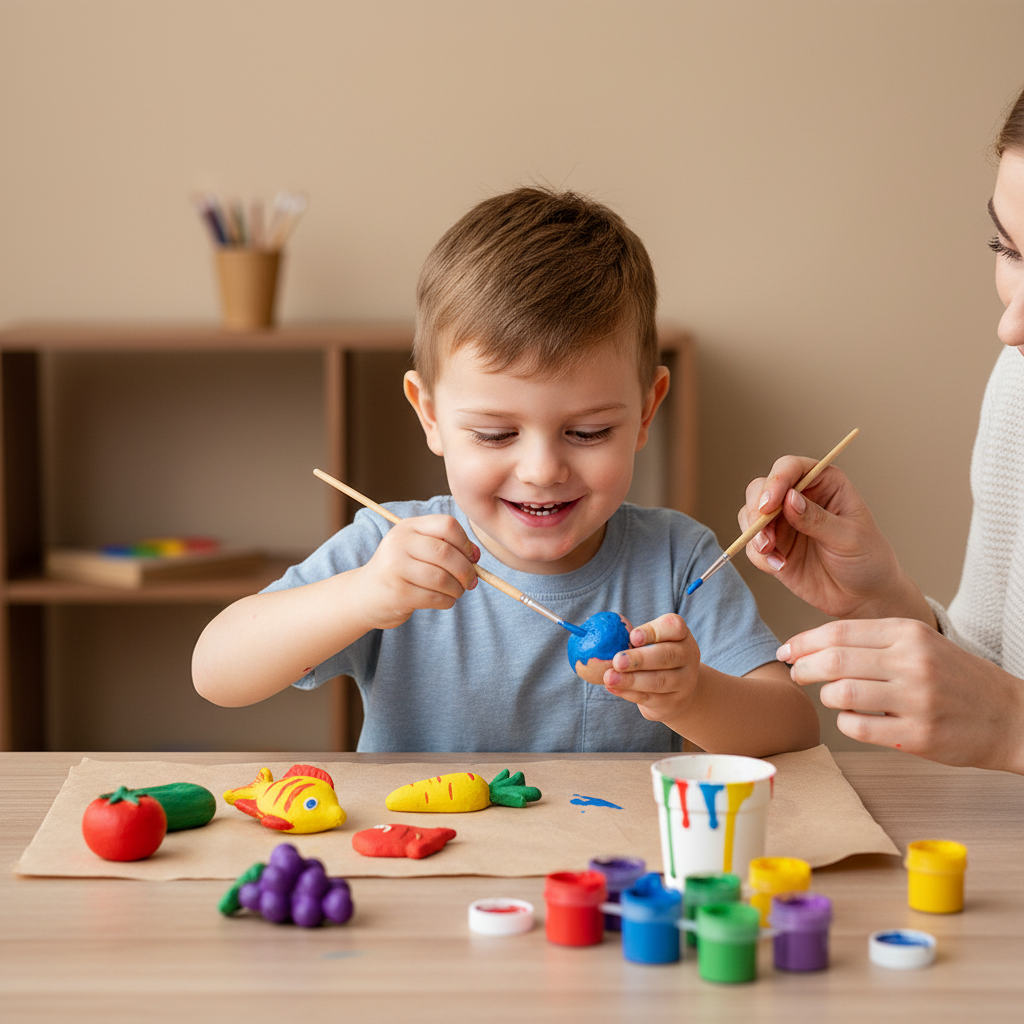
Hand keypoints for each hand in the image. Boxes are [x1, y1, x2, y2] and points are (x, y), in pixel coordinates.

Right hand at [355, 515, 478, 629]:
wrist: (366, 595)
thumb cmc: (401, 570)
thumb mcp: (417, 549)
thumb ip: (446, 546)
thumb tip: (475, 555)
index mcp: (408, 527)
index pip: (447, 524)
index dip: (466, 543)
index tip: (473, 558)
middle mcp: (399, 543)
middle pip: (445, 552)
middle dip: (466, 570)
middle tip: (471, 582)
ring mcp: (395, 567)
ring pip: (442, 578)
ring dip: (457, 589)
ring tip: (457, 592)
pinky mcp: (397, 593)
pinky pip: (434, 598)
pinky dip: (447, 601)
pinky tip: (445, 600)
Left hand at [603, 614, 700, 723]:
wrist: (677, 692)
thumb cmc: (655, 658)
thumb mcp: (653, 643)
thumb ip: (635, 640)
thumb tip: (604, 638)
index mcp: (682, 636)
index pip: (674, 627)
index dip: (653, 631)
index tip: (633, 637)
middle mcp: (688, 657)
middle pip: (667, 656)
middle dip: (640, 659)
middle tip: (618, 661)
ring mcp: (684, 682)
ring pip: (658, 681)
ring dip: (631, 680)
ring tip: (609, 677)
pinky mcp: (673, 702)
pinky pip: (649, 698)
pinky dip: (628, 693)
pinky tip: (613, 687)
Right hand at [739, 459, 930, 621]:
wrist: (863, 596)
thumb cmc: (867, 560)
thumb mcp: (848, 538)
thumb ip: (817, 519)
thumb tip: (789, 499)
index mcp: (824, 483)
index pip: (790, 468)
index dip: (775, 482)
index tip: (769, 505)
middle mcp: (799, 498)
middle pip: (760, 489)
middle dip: (756, 511)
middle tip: (765, 535)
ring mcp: (784, 522)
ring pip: (750, 515)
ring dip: (754, 534)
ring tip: (771, 553)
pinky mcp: (774, 546)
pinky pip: (752, 545)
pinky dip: (760, 556)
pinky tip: (780, 567)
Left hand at [779, 618, 1023, 772]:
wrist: (1010, 717)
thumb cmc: (954, 678)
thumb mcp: (920, 644)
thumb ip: (871, 641)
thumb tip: (812, 645)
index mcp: (909, 633)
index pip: (839, 631)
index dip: (803, 641)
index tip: (786, 650)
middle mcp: (912, 662)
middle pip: (833, 660)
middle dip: (803, 667)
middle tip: (795, 673)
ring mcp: (916, 700)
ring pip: (840, 694)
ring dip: (824, 696)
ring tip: (831, 697)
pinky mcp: (918, 736)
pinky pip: (857, 727)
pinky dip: (844, 723)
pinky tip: (852, 718)